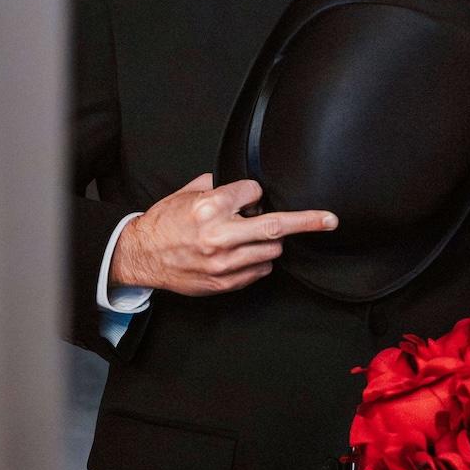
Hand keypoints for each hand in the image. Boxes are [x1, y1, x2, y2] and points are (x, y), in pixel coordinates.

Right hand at [108, 173, 336, 295]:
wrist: (139, 257)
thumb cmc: (163, 222)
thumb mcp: (186, 193)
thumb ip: (218, 186)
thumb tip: (246, 187)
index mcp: (210, 208)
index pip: (254, 193)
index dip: (253, 194)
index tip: (247, 197)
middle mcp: (219, 236)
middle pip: (276, 227)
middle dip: (307, 222)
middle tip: (330, 220)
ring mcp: (223, 263)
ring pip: (271, 252)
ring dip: (270, 243)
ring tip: (250, 238)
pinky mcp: (223, 283)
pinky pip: (259, 272)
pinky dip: (259, 262)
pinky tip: (243, 256)